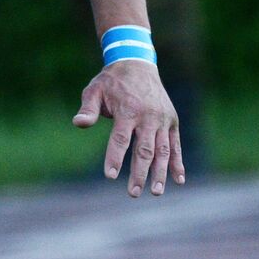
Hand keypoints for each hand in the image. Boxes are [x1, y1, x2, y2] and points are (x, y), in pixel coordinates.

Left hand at [72, 60, 184, 196]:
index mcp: (128, 110)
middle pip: (144, 149)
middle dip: (139, 172)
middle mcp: (148, 116)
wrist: (137, 65)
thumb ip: (88, 109)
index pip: (120, 138)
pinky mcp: (171, 121)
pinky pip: (176, 144)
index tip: (110, 176)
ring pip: (163, 150)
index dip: (115, 157)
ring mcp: (162, 120)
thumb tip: (78, 123)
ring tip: (156, 192)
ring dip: (160, 172)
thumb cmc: (111, 82)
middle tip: (133, 193)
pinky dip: (177, 162)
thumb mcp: (94, 90)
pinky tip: (179, 180)